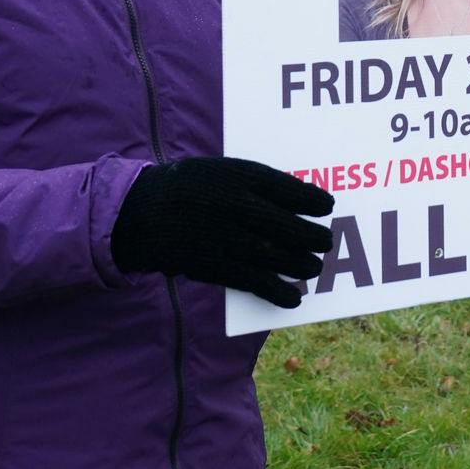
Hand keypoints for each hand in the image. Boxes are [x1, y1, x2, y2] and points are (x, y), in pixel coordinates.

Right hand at [111, 157, 334, 307]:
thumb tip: (297, 203)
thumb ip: (255, 184)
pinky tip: (293, 297)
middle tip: (327, 241)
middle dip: (311, 236)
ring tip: (316, 266)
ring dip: (301, 264)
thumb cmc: (192, 188)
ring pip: (273, 255)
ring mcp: (223, 237)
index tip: (328, 206)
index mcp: (237, 176)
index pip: (286, 188)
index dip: (311, 199)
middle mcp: (233, 206)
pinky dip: (276, 291)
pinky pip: (252, 281)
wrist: (141, 213)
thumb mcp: (221, 172)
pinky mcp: (212, 266)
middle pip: (285, 225)